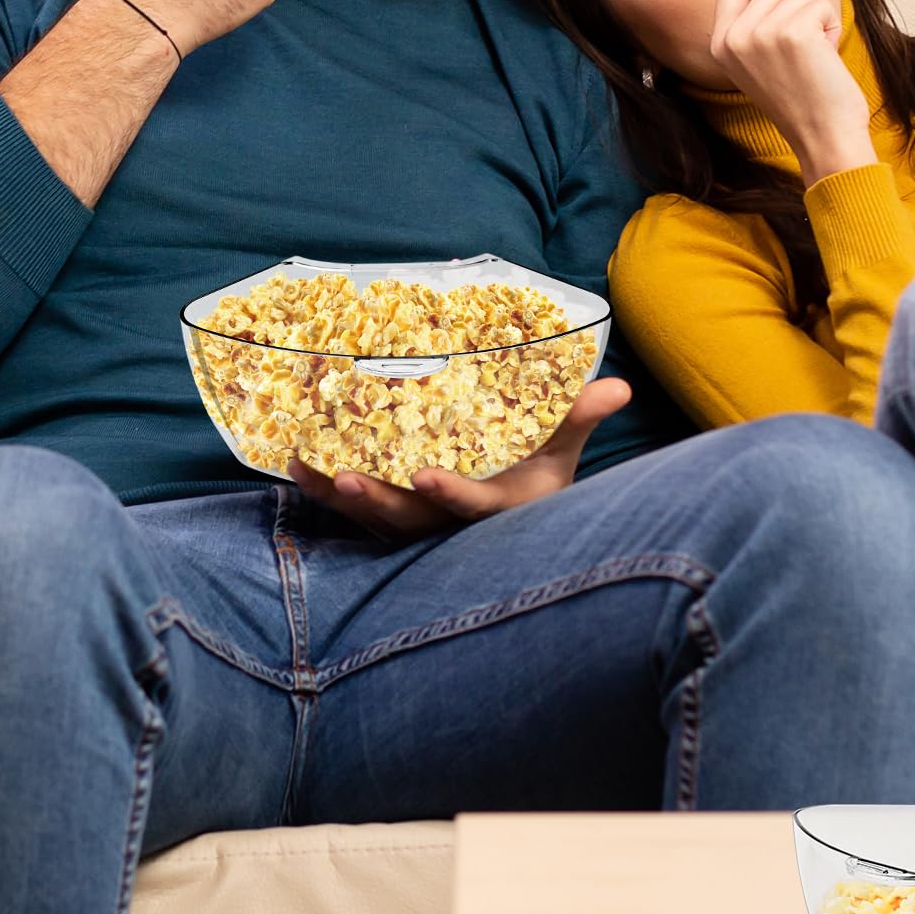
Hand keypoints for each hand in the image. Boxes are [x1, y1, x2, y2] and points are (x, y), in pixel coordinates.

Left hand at [285, 377, 631, 541]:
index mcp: (497, 510)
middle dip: (376, 502)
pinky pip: (352, 509)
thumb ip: (579, 417)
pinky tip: (295, 463)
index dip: (450, 496)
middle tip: (346, 476)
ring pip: (373, 518)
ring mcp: (417, 524)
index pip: (472, 508)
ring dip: (340, 496)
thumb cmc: (538, 476)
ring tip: (306, 464)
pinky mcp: (391, 518)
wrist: (514, 512)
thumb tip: (619, 386)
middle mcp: (451, 527)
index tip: (426, 475)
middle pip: (409, 522)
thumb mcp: (562, 450)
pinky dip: (323, 490)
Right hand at [709, 0, 874, 183]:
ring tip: (815, 55)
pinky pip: (820, 5)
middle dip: (800, 5)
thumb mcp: (766, 56)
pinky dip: (831, 26)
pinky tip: (826, 56)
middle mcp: (734, 38)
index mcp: (720, 44)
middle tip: (807, 45)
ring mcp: (760, 34)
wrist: (823, 136)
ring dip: (817, 17)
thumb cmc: (803, 98)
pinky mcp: (792, 33)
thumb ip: (764, 14)